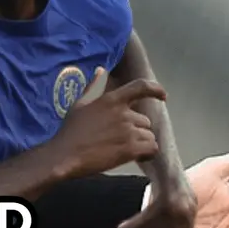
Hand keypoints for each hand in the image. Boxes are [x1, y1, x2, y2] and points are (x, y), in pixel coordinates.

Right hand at [47, 68, 166, 179]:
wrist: (65, 155)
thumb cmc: (70, 130)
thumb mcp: (80, 104)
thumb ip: (93, 87)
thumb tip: (100, 70)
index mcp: (111, 100)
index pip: (140, 87)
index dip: (155, 89)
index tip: (163, 96)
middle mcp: (123, 113)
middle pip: (144, 120)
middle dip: (136, 129)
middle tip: (119, 139)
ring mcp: (128, 131)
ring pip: (149, 136)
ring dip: (141, 143)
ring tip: (123, 149)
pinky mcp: (131, 149)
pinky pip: (152, 148)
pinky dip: (147, 153)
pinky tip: (135, 157)